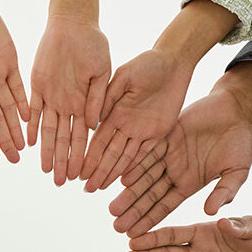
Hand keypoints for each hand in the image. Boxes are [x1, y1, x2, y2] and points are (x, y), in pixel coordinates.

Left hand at [29, 15, 109, 183]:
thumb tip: (95, 125)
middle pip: (62, 139)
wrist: (73, 24)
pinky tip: (28, 143)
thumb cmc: (93, 44)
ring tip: (45, 170)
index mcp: (85, 104)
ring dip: (45, 150)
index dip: (81, 156)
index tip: (81, 175)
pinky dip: (29, 125)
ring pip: (46, 130)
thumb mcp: (101, 71)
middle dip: (62, 161)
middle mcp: (67, 105)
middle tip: (60, 182)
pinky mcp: (36, 85)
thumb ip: (98, 98)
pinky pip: (31, 109)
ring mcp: (51, 97)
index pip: (82, 137)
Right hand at [82, 49, 192, 190]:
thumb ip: (108, 97)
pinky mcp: (159, 132)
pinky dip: (137, 167)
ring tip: (101, 188)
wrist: (173, 62)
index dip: (88, 156)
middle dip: (98, 171)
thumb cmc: (146, 64)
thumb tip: (92, 120)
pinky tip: (126, 181)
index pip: (98, 140)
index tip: (78, 171)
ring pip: (125, 157)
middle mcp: (125, 125)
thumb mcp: (124, 78)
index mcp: (113, 112)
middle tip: (87, 189)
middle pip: (109, 153)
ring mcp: (142, 131)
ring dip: (113, 173)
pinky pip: (147, 153)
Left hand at [109, 88, 251, 236]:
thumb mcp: (238, 172)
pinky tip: (122, 178)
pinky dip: (136, 163)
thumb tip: (210, 212)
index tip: (135, 235)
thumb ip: (225, 192)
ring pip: (143, 175)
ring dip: (128, 191)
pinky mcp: (165, 134)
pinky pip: (147, 150)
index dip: (150, 220)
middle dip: (133, 210)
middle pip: (149, 194)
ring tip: (112, 208)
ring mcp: (168, 153)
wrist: (236, 109)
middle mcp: (174, 171)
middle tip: (116, 226)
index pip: (165, 206)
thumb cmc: (241, 143)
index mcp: (189, 183)